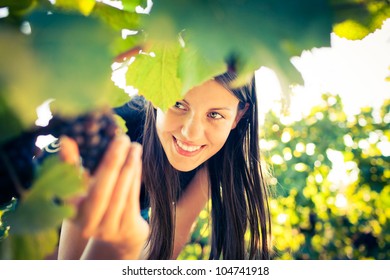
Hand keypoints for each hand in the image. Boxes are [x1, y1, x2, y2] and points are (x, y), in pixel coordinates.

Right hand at [60, 135, 148, 258]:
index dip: (68, 164)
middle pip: (99, 191)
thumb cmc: (100, 203)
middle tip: (121, 138)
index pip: (67, 187)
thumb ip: (74, 165)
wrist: (121, 234)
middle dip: (111, 162)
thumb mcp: (84, 187)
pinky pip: (131, 199)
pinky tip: (137, 161)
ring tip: (134, 146)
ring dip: (128, 167)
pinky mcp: (126, 228)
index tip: (69, 139)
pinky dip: (135, 178)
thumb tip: (66, 140)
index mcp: (70, 212)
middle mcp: (86, 224)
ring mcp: (107, 229)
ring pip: (119, 194)